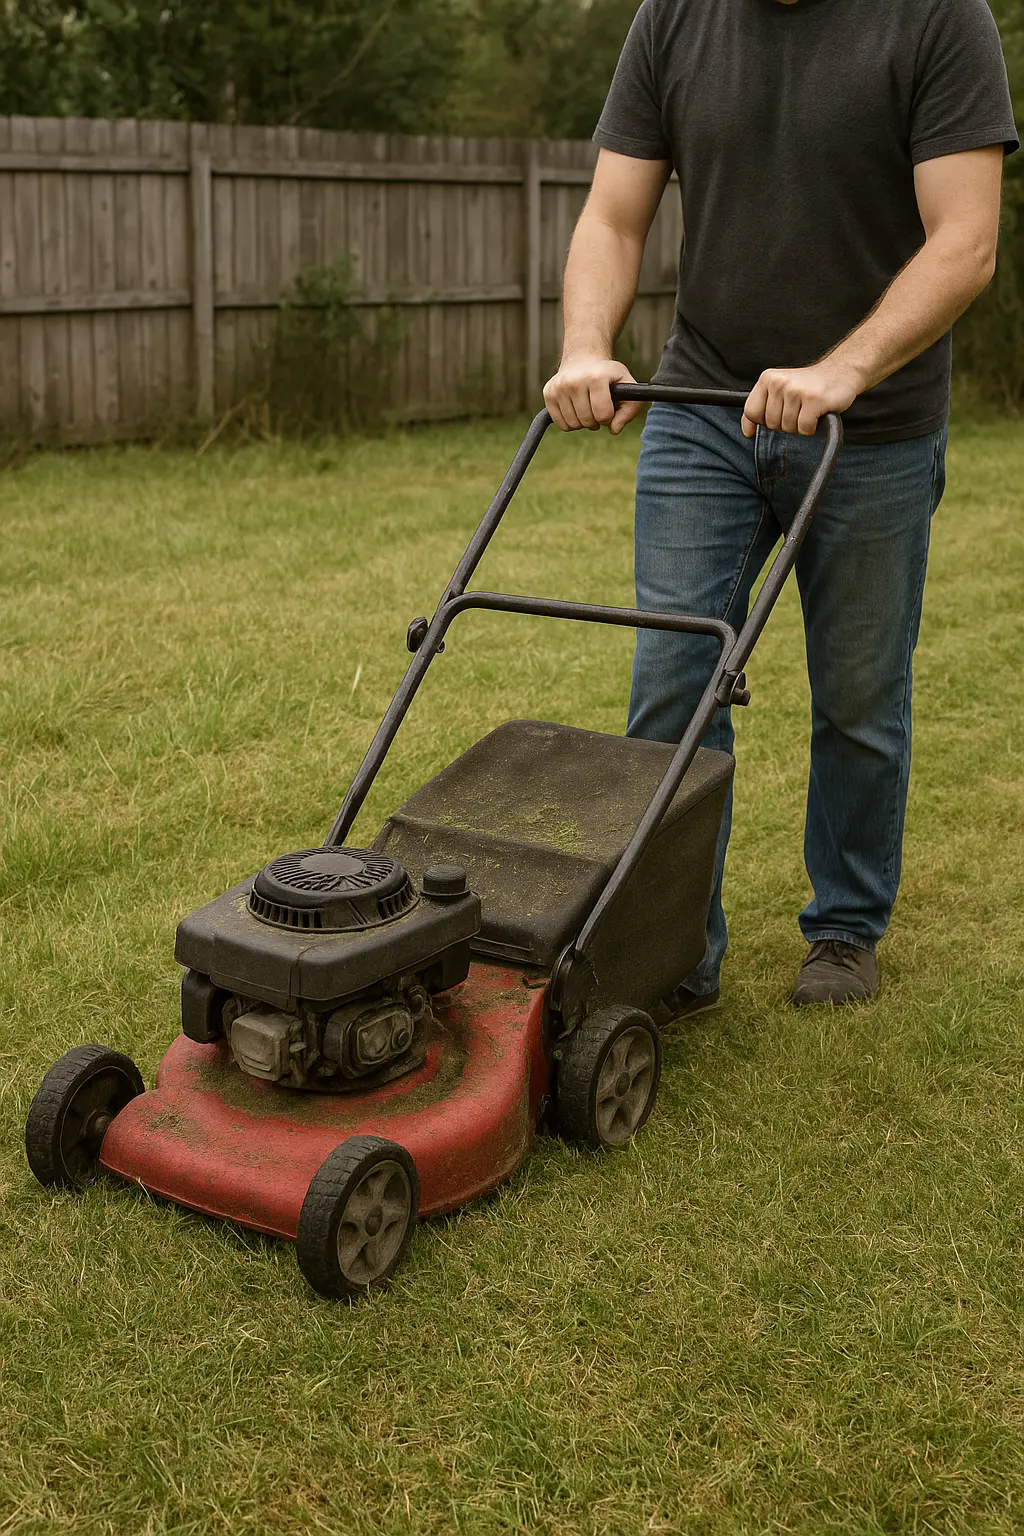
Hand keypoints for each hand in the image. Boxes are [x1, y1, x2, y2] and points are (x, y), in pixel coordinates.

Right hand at [543, 356, 642, 434]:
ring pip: (573, 424)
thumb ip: (629, 410)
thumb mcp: (627, 386)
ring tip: (587, 408)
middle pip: (587, 420)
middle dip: (595, 421)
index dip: (608, 418)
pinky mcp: (548, 393)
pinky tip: (575, 410)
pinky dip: (570, 423)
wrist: (583, 358)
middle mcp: (575, 380)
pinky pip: (560, 424)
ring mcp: (559, 386)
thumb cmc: (608, 376)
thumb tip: (614, 430)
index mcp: (596, 377)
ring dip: (583, 423)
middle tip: (597, 409)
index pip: (603, 415)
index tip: (609, 409)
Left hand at [741, 360, 864, 437]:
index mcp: (768, 379)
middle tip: (800, 409)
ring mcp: (796, 391)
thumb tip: (746, 432)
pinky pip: (804, 429)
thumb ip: (760, 407)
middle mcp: (779, 383)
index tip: (777, 416)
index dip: (763, 420)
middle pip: (771, 423)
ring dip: (800, 426)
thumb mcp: (780, 389)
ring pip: (788, 428)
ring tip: (809, 409)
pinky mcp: (813, 400)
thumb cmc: (809, 385)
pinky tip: (818, 413)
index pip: (751, 411)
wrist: (842, 372)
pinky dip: (812, 428)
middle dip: (786, 423)